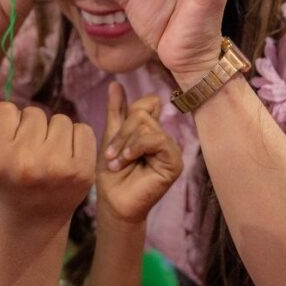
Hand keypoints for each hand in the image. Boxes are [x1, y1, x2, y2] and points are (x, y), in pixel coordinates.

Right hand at [0, 83, 95, 224]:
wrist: (35, 219)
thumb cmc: (5, 180)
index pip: (5, 109)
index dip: (6, 123)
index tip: (7, 146)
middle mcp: (26, 164)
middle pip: (34, 113)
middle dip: (31, 127)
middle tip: (28, 155)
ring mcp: (57, 168)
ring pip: (60, 119)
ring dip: (54, 132)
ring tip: (46, 156)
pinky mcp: (83, 171)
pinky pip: (83, 129)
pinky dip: (75, 139)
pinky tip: (64, 158)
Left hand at [98, 83, 182, 223]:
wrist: (113, 202)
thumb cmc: (112, 174)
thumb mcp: (110, 137)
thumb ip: (116, 111)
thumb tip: (115, 83)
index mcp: (150, 130)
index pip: (148, 103)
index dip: (128, 113)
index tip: (112, 140)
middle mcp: (163, 137)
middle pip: (143, 113)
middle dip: (122, 133)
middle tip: (111, 155)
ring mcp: (170, 149)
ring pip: (148, 125)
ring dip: (126, 143)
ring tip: (117, 161)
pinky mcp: (174, 161)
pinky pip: (157, 139)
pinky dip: (137, 147)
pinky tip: (127, 160)